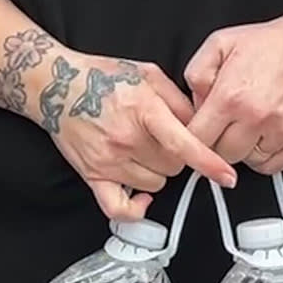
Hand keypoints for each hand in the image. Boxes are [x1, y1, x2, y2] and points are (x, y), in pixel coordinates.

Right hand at [27, 47, 236, 222]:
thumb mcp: (148, 74)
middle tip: (162, 138)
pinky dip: (136, 207)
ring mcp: (108, 160)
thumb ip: (179, 100)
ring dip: (157, 172)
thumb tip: (203, 124)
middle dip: (176, 155)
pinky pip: (118, 209)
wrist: (56, 86)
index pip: (183, 145)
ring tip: (144, 151)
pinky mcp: (92, 175)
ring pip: (155, 184)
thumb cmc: (102, 77)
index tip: (226, 176)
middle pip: (174, 167)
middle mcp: (126, 139)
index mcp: (143, 110)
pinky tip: (142, 195)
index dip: (209, 163)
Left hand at [184, 16, 282, 175]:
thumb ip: (197, 74)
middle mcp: (255, 115)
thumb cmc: (268, 43)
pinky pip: (272, 165)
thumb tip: (193, 107)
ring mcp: (280, 129)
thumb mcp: (219, 44)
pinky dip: (264, 156)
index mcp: (230, 95)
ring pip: (247, 162)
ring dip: (243, 149)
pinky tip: (262, 136)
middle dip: (217, 142)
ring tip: (246, 125)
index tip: (199, 132)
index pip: (197, 138)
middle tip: (224, 125)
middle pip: (221, 155)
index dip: (193, 137)